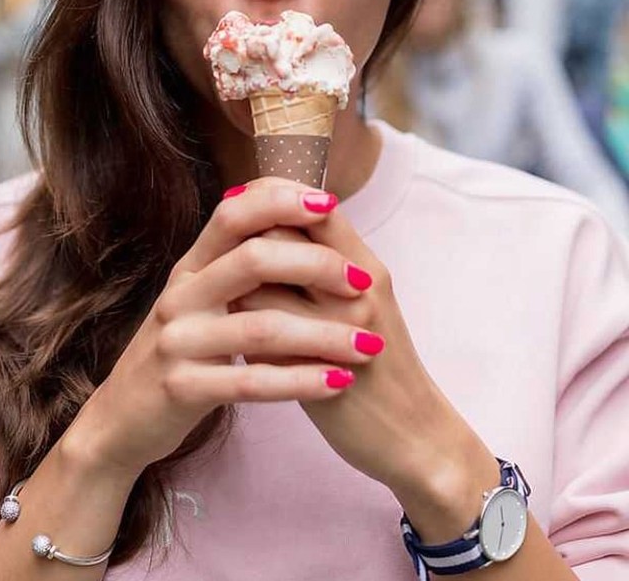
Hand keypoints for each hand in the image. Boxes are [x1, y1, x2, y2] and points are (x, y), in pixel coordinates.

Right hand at [69, 180, 374, 477]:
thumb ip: (236, 263)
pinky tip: (337, 382)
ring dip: (323, 335)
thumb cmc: (182, 350)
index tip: (331, 202)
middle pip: (253, 259)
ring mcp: (178, 341)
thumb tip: (292, 217)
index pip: (233, 214)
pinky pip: (251, 382)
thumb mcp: (199, 297)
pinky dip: (301, 381)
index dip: (281, 202)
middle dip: (316, 264)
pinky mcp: (183, 388)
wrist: (123, 419)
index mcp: (191, 266)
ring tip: (368, 344)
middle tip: (363, 282)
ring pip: (261, 326)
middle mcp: (181, 294)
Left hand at [229, 177, 488, 501]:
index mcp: (367, 268)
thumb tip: (274, 233)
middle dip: (244, 231)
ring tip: (218, 284)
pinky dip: (238, 320)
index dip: (275, 196)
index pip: (318, 207)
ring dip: (232, 277)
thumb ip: (327, 270)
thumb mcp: (363, 306)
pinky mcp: (314, 369)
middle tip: (217, 239)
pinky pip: (261, 329)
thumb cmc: (382, 368)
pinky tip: (227, 326)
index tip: (242, 200)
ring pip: (264, 278)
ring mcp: (337, 329)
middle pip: (286, 233)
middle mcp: (357, 289)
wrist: (415, 438)